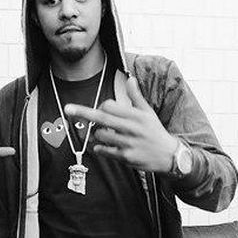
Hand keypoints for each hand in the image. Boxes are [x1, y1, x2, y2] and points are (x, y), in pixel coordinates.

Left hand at [64, 77, 178, 172]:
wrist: (169, 155)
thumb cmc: (155, 131)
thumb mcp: (148, 112)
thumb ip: (136, 97)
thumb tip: (130, 79)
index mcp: (136, 115)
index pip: (110, 106)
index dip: (101, 107)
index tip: (100, 110)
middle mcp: (131, 128)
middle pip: (102, 117)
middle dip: (83, 112)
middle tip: (68, 109)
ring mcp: (128, 143)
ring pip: (101, 135)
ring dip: (96, 135)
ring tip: (103, 135)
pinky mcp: (126, 157)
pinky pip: (105, 151)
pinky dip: (99, 149)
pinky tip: (102, 147)